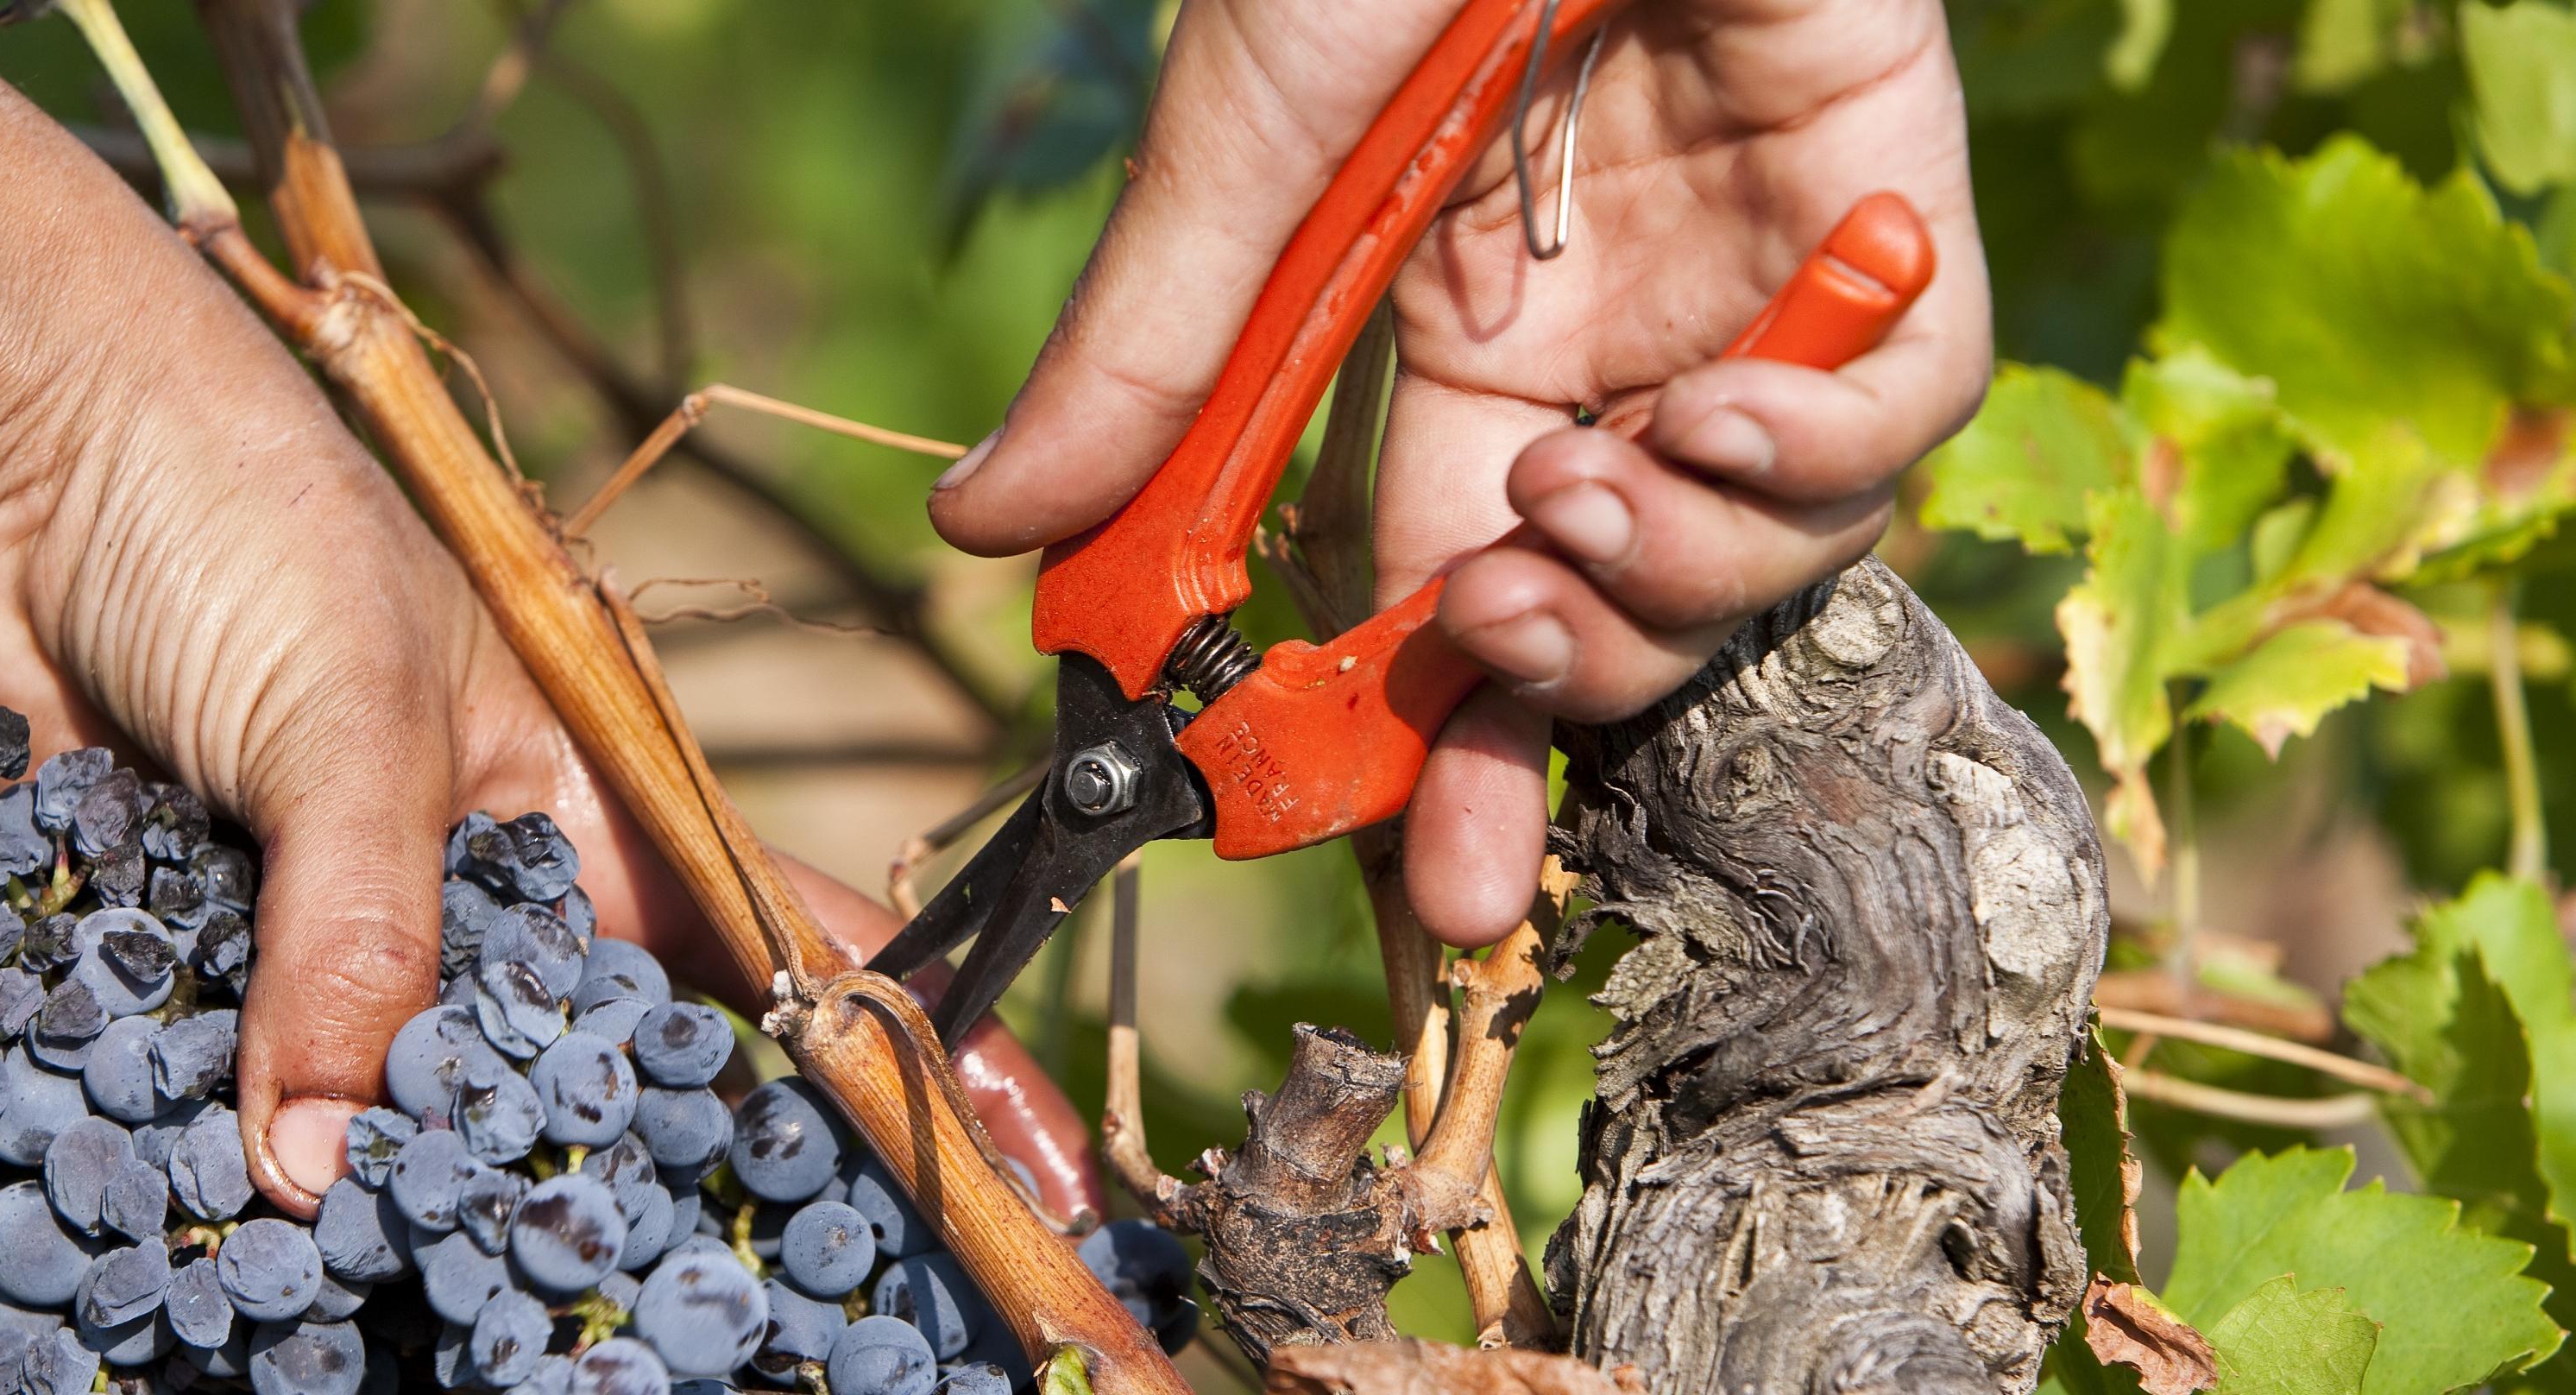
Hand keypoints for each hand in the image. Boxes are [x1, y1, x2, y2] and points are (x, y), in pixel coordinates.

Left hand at [0, 0, 1095, 1218]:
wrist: (6, 435)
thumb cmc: (238, 516)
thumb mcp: (350, 716)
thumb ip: (362, 939)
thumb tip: (326, 1169)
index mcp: (585, 795)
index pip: (776, 943)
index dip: (894, 1058)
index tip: (1024, 1176)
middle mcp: (478, 871)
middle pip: (589, 1061)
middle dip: (634, 1176)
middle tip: (674, 1310)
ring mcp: (332, 916)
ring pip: (400, 1096)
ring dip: (405, 1195)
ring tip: (445, 1325)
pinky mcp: (185, 941)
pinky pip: (225, 1079)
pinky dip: (217, 1151)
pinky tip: (231, 1246)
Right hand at [928, 0, 1991, 946]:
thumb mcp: (1251, 145)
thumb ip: (1150, 350)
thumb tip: (982, 531)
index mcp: (1437, 347)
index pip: (1418, 596)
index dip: (1404, 749)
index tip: (1374, 878)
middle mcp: (1598, 350)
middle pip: (1597, 626)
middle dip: (1544, 738)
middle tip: (1484, 786)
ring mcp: (1748, 297)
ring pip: (1748, 560)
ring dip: (1659, 592)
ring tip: (1576, 506)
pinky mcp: (1884, 227)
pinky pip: (1894, 422)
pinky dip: (1814, 463)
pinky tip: (1713, 422)